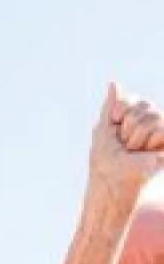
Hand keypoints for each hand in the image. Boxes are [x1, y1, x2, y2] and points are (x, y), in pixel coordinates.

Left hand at [90, 82, 163, 206]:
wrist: (112, 181)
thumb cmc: (105, 161)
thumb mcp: (104, 129)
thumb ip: (111, 106)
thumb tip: (113, 82)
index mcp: (133, 118)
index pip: (131, 100)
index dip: (119, 114)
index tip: (114, 130)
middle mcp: (150, 122)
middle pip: (143, 105)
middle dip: (128, 126)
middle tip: (125, 145)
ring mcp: (160, 132)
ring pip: (152, 116)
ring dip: (136, 136)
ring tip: (134, 151)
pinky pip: (161, 128)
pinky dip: (149, 141)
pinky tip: (146, 152)